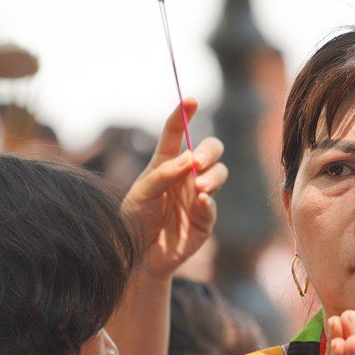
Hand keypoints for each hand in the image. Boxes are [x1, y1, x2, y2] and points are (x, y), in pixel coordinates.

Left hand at [122, 98, 227, 277]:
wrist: (139, 254)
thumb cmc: (136, 219)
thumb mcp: (142, 193)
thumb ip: (163, 175)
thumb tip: (189, 161)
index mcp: (166, 163)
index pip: (176, 133)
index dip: (184, 114)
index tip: (190, 100)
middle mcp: (186, 175)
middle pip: (210, 150)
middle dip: (208, 151)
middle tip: (196, 162)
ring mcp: (198, 195)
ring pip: (219, 173)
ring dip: (212, 176)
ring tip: (199, 187)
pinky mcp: (205, 218)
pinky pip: (213, 204)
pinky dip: (209, 200)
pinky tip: (201, 199)